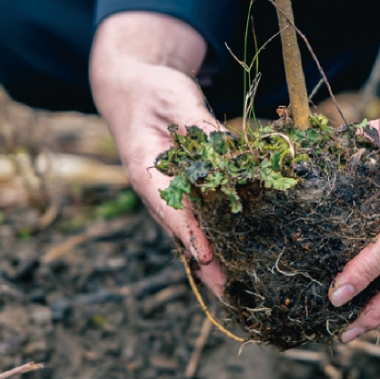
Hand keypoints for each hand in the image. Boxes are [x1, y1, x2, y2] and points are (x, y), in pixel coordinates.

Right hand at [90, 11, 226, 293]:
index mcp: (145, 171)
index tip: (207, 258)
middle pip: (184, 233)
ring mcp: (172, 192)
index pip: (169, 209)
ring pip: (195, 231)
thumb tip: (232, 152)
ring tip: (240, 288)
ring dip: (216, 258)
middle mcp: (158, 190)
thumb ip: (201, 127)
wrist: (135, 85)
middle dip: (207, 264)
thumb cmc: (153, 91)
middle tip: (232, 293)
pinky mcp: (188, 189)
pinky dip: (222, 235)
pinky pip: (205, 217)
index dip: (190, 234)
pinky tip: (244, 255)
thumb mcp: (176, 100)